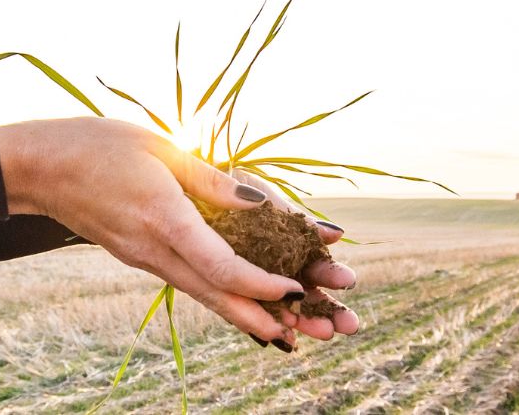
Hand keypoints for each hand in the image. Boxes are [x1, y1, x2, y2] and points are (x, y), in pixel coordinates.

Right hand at [0, 117, 301, 344]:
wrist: (35, 168)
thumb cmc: (94, 145)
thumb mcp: (158, 147)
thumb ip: (210, 178)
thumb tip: (259, 202)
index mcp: (163, 217)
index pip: (218, 264)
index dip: (259, 282)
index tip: (292, 290)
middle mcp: (152, 248)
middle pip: (213, 294)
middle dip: (256, 317)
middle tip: (295, 336)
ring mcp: (141, 257)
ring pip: (198, 292)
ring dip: (238, 312)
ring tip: (275, 331)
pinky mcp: (135, 255)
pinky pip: (182, 280)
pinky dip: (213, 293)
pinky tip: (233, 298)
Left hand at [231, 170, 362, 341]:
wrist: (168, 179)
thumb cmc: (217, 183)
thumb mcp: (258, 196)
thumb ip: (293, 219)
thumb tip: (336, 235)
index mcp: (280, 239)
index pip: (312, 263)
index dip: (330, 275)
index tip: (348, 282)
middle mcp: (267, 262)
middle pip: (302, 290)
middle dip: (327, 309)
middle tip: (350, 324)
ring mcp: (245, 276)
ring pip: (277, 305)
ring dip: (302, 320)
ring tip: (326, 334)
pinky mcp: (217, 286)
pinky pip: (240, 311)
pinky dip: (261, 324)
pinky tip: (284, 339)